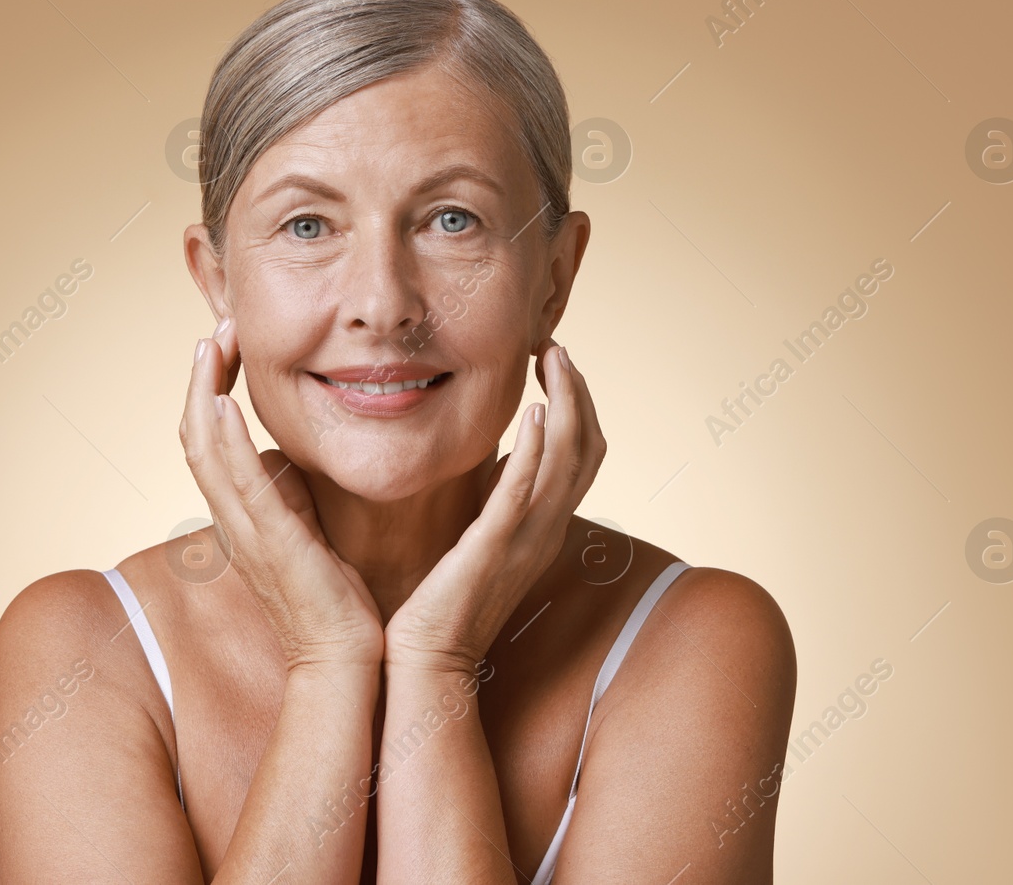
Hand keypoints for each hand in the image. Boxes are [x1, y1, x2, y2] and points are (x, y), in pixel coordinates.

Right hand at [179, 317, 384, 672]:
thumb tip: (295, 456)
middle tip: (216, 330)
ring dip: (203, 393)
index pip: (211, 440)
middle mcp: (234, 518)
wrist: (347, 658)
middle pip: (195, 434)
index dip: (209, 391)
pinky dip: (224, 441)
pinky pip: (236, 485)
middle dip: (201, 378)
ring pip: (204, 450)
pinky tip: (223, 402)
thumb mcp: (312, 530)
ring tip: (211, 345)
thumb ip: (296, 492)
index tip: (227, 346)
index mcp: (243, 514)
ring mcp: (246, 531)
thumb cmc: (338, 600)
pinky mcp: (270, 544)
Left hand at [384, 339, 605, 672]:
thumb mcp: (476, 540)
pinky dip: (535, 451)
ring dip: (567, 404)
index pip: (580, 456)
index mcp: (541, 527)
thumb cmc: (439, 604)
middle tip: (557, 348)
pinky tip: (533, 414)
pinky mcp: (493, 549)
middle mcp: (545, 531)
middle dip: (579, 392)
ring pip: (567, 461)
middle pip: (588, 449)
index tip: (555, 364)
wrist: (425, 663)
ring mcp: (525, 541)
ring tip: (553, 359)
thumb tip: (490, 459)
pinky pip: (524, 493)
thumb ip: (490, 500)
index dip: (577, 406)